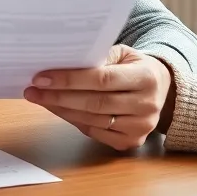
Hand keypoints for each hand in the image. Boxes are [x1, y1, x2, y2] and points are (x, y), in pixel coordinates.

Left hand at [23, 44, 173, 149]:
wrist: (163, 90)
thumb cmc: (136, 67)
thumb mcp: (124, 53)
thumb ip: (99, 57)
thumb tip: (62, 63)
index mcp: (146, 77)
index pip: (101, 79)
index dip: (69, 79)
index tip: (42, 77)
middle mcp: (146, 105)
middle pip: (94, 103)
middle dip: (58, 96)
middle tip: (33, 90)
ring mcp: (140, 127)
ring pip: (92, 120)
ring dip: (61, 110)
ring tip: (40, 99)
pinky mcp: (131, 141)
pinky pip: (95, 133)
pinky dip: (74, 121)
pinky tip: (59, 110)